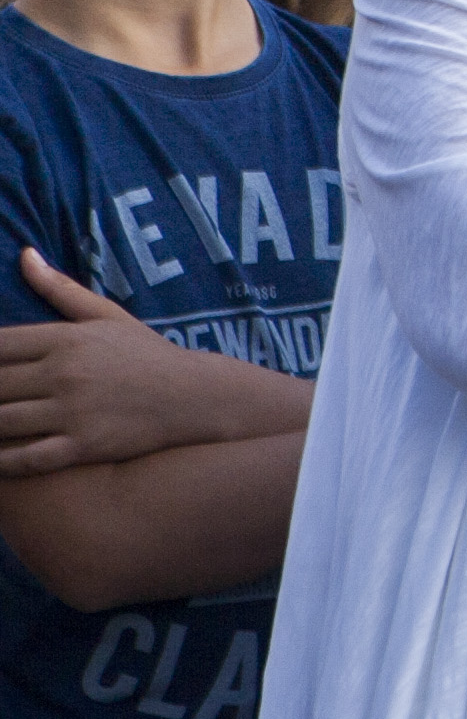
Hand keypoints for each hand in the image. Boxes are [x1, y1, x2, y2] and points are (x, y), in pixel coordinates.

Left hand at [0, 247, 309, 475]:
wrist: (195, 396)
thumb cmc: (147, 355)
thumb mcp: (108, 316)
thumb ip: (60, 289)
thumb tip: (24, 255)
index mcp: (66, 340)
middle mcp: (65, 374)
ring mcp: (74, 412)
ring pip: (2, 422)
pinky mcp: (83, 446)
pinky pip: (26, 459)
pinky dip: (4, 463)